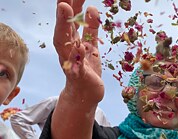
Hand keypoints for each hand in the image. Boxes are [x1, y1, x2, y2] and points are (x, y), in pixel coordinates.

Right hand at [50, 1, 103, 138]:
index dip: (70, 3)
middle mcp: (67, 49)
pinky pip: (77, 64)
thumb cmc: (87, 68)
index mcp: (71, 40)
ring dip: (63, 25)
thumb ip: (90, 28)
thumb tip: (91, 8)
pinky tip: (80, 45)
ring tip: (65, 8)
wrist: (85, 93)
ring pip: (63, 42)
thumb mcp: (91, 45)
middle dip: (63, 9)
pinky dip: (77, 55)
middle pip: (63, 26)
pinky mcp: (78, 75)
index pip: (69, 19)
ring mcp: (70, 61)